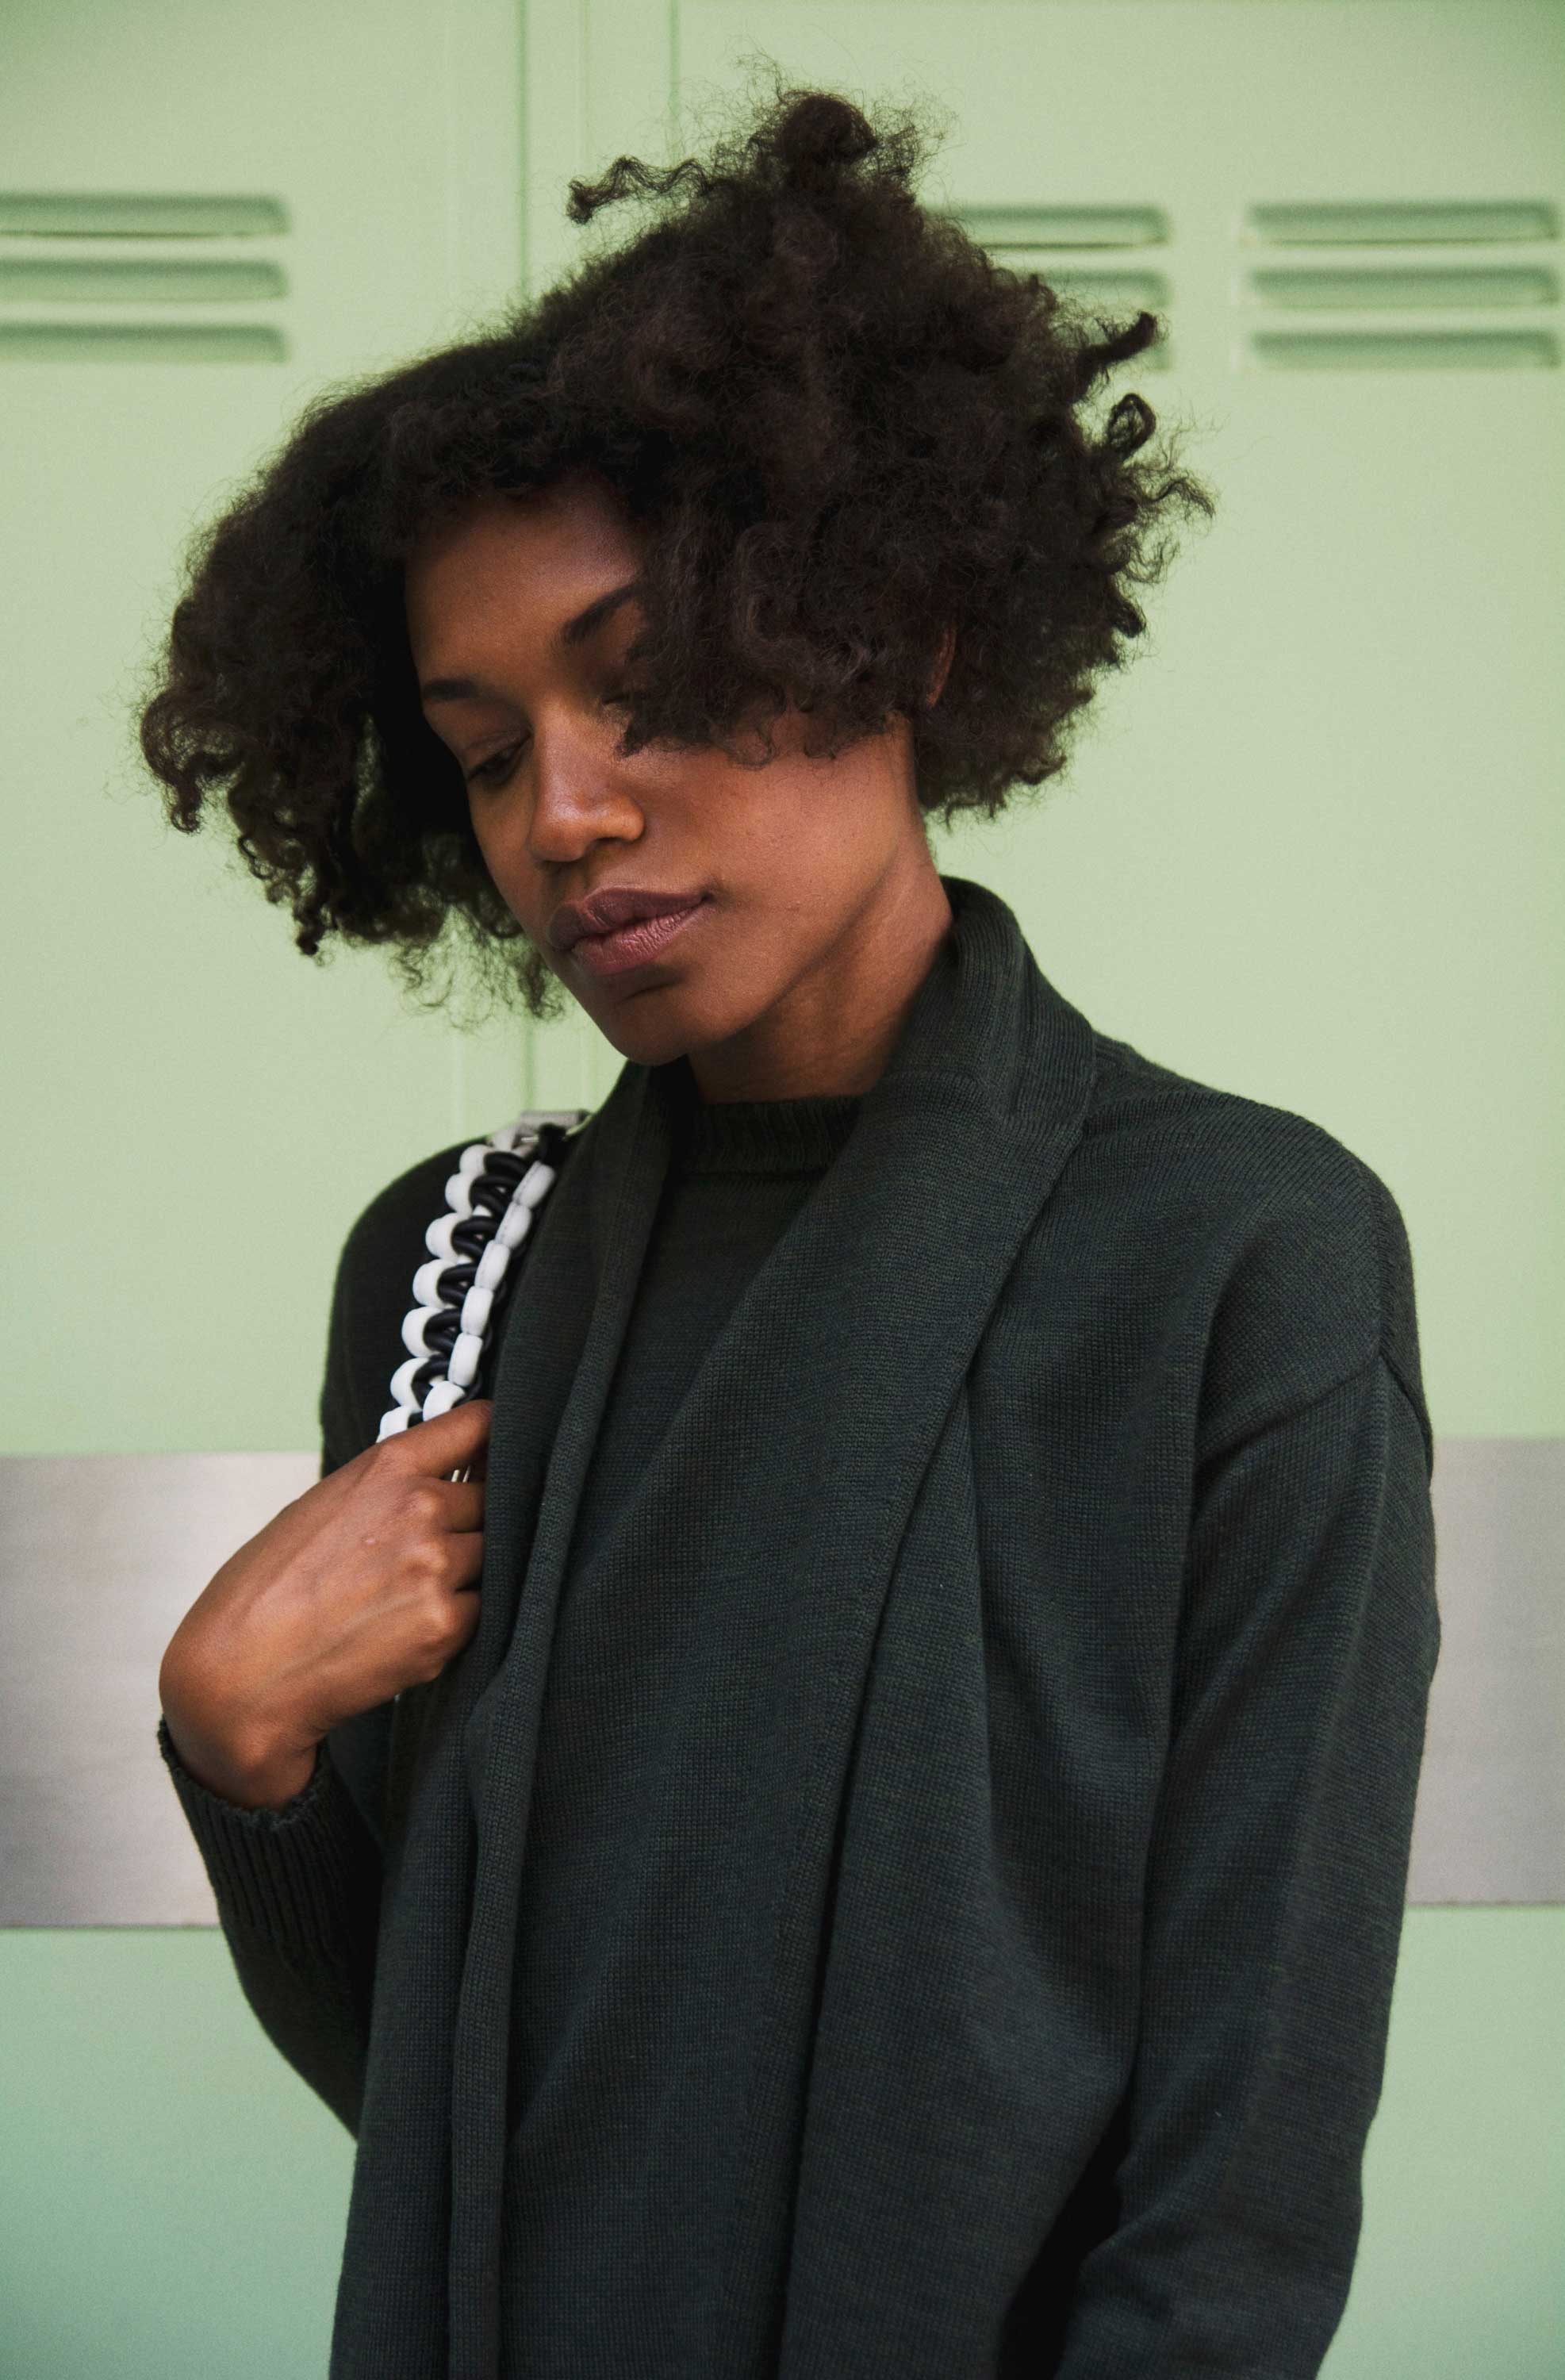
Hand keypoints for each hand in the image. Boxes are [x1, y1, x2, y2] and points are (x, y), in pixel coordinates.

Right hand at [158, 1399, 493, 1785]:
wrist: (242, 1675)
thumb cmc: (269, 1590)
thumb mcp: (325, 1505)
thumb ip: (392, 1486)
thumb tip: (451, 1476)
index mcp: (388, 1466)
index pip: (482, 1425)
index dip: (494, 1442)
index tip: (494, 1457)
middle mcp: (420, 1507)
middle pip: (494, 1498)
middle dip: (471, 1521)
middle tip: (425, 1553)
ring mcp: (437, 1566)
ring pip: (492, 1555)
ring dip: (465, 1572)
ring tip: (405, 1595)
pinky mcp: (445, 1624)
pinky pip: (481, 1607)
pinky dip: (455, 1618)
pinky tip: (405, 1628)